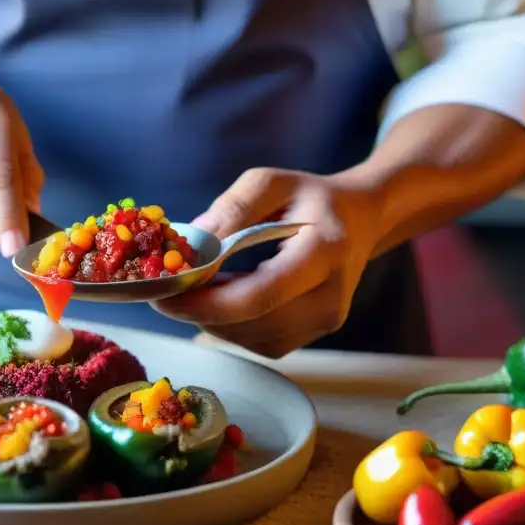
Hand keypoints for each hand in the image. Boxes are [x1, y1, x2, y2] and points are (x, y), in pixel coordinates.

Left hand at [154, 168, 385, 357]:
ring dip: (211, 319)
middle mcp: (330, 298)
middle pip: (251, 323)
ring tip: (191, 289)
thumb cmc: (312, 198)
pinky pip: (258, 342)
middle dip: (199, 311)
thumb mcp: (270, 182)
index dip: (208, 302)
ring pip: (250, 339)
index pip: (262, 294)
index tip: (166, 294)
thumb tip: (191, 244)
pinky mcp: (310, 336)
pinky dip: (229, 325)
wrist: (361, 221)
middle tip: (163, 291)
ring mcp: (324, 323)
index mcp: (324, 252)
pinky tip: (218, 299)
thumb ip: (232, 209)